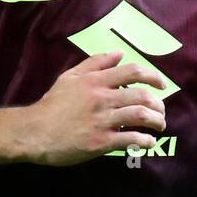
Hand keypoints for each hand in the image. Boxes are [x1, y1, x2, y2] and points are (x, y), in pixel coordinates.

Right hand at [22, 50, 165, 165]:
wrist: (33, 132)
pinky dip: (144, 141)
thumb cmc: (52, 105)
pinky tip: (148, 142)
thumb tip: (119, 53)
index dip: (153, 77)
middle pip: (142, 95)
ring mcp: (101, 120)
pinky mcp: (100, 142)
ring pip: (140, 116)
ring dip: (156, 121)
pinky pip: (130, 139)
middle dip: (159, 104)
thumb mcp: (70, 77)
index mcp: (96, 81)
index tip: (162, 85)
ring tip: (159, 126)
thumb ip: (95, 63)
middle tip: (161, 111)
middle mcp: (102, 98)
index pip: (133, 72)